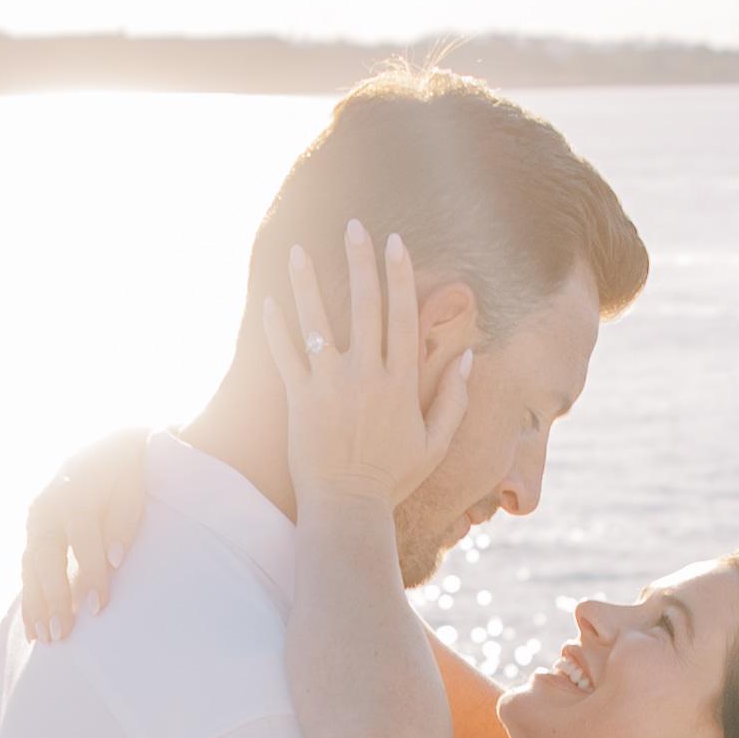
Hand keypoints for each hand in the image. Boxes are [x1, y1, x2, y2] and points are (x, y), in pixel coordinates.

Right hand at [16, 427, 158, 641]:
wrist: (111, 444)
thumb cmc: (129, 470)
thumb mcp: (135, 487)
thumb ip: (125, 521)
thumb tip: (115, 561)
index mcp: (77, 490)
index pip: (82, 537)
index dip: (89, 572)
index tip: (97, 607)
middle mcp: (48, 504)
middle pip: (47, 555)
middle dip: (53, 595)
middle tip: (62, 632)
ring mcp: (36, 517)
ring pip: (31, 564)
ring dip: (36, 602)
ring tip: (45, 638)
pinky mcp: (33, 529)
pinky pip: (27, 567)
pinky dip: (30, 596)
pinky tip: (33, 626)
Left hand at [269, 220, 467, 529]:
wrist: (348, 510)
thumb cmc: (393, 479)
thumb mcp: (436, 442)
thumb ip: (455, 398)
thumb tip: (468, 354)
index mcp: (401, 382)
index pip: (403, 315)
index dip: (399, 275)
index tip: (395, 242)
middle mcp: (367, 376)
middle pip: (364, 306)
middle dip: (360, 261)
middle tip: (353, 226)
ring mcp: (330, 386)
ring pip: (318, 322)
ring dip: (308, 282)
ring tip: (300, 249)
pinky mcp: (300, 401)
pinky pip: (285, 355)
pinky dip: (277, 328)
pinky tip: (270, 300)